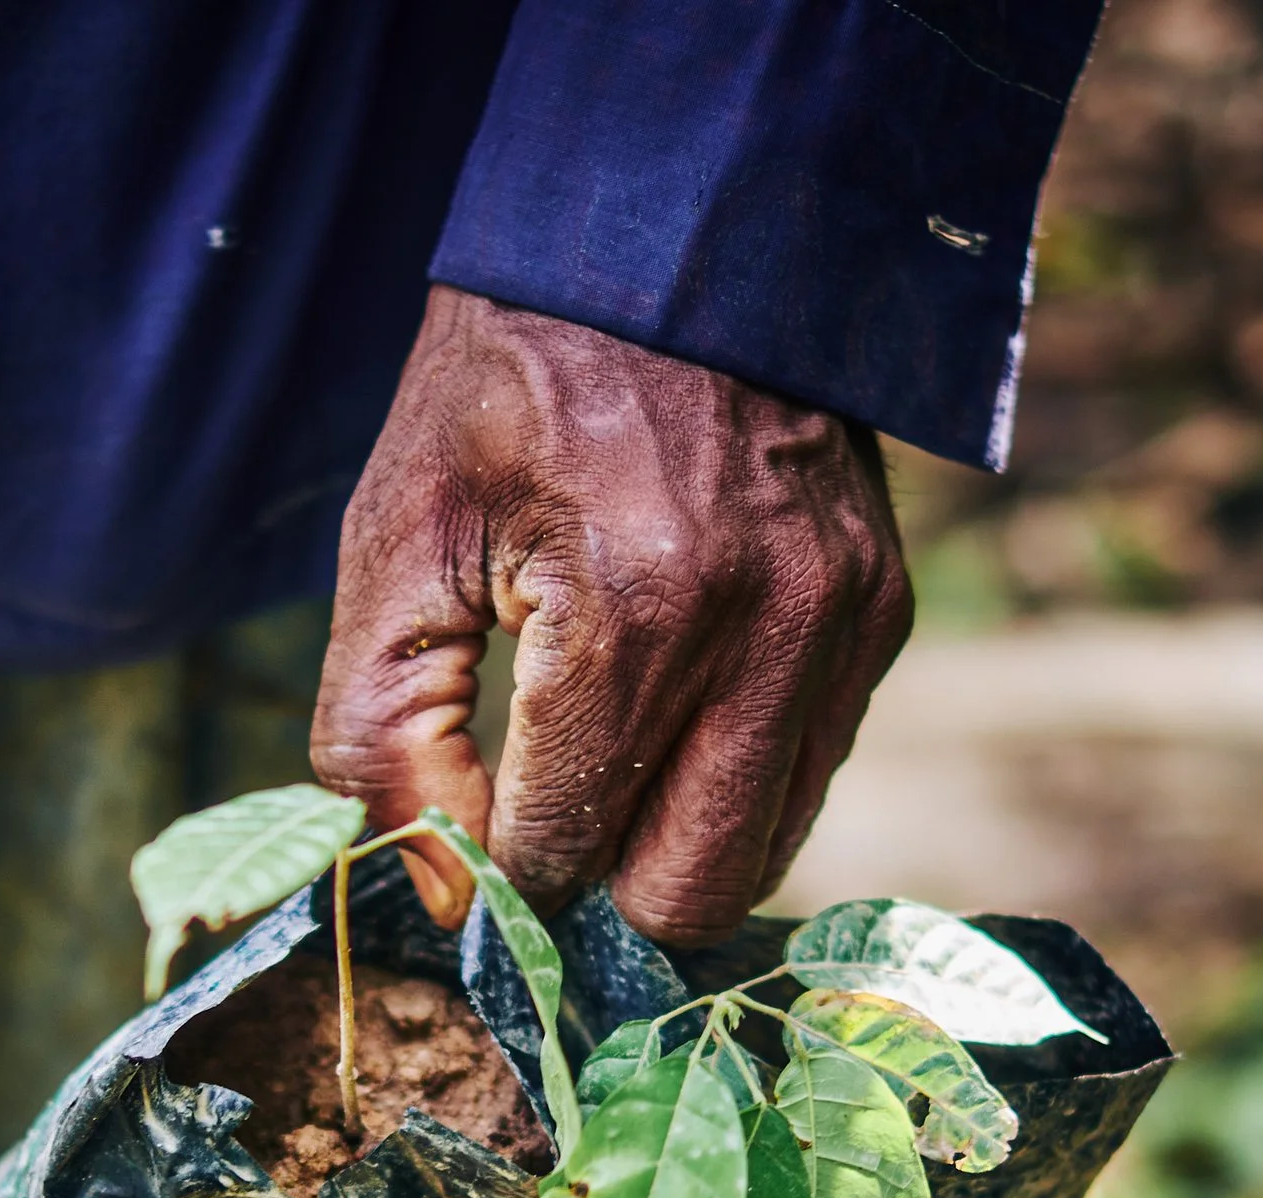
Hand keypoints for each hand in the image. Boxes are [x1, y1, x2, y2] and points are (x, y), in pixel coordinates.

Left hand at [312, 285, 911, 945]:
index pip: (565, 850)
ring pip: (762, 852)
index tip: (473, 823)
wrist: (667, 240)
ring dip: (675, 841)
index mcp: (630, 611)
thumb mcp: (396, 539)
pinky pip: (808, 771)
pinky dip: (735, 779)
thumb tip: (443, 892)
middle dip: (601, 881)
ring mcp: (838, 625)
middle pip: (687, 892)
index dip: (501, 865)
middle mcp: (760, 633)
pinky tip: (678, 708)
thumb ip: (383, 735)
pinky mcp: (879, 613)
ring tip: (611, 763)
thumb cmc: (508, 384)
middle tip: (547, 815)